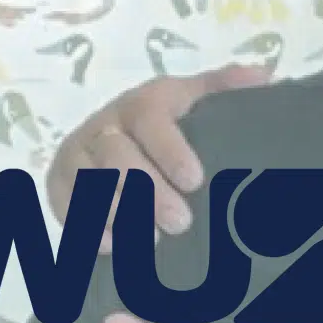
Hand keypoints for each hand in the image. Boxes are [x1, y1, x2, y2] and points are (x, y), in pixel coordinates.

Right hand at [50, 65, 269, 248]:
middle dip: (148, 191)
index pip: (150, 121)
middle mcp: (104, 124)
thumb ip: (224, 86)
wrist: (118, 130)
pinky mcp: (59, 180)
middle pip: (117, 156)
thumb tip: (263, 75)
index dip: (169, 150)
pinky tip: (110, 247)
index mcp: (141, 103)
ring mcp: (78, 152)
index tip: (195, 181)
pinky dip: (85, 225)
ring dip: (117, 212)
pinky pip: (64, 203)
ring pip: (88, 181)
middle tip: (181, 223)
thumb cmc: (170, 119)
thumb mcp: (195, 97)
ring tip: (149, 240)